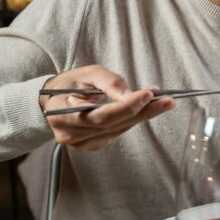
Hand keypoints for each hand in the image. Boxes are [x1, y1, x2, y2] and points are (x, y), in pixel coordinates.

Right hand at [39, 65, 174, 150]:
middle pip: (113, 125)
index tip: (148, 95)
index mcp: (62, 115)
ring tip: (162, 101)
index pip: (99, 116)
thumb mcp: (87, 73)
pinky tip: (144, 109)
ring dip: (142, 115)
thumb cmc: (70, 84)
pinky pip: (117, 133)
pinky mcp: (91, 145)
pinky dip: (132, 120)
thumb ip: (109, 82)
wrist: (52, 101)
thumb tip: (132, 95)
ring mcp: (81, 144)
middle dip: (143, 111)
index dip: (125, 107)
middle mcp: (70, 135)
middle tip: (167, 100)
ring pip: (118, 130)